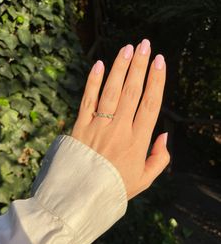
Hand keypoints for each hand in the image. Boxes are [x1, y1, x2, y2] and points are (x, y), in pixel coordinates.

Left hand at [71, 39, 169, 199]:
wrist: (80, 198)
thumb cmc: (114, 188)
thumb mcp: (144, 180)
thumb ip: (159, 159)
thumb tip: (165, 135)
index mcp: (137, 142)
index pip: (150, 105)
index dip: (156, 81)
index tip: (160, 61)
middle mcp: (119, 130)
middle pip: (131, 92)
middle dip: (139, 66)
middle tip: (145, 45)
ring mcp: (98, 127)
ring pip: (111, 92)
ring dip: (119, 68)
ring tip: (127, 48)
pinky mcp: (79, 127)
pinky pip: (87, 100)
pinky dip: (93, 82)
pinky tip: (99, 65)